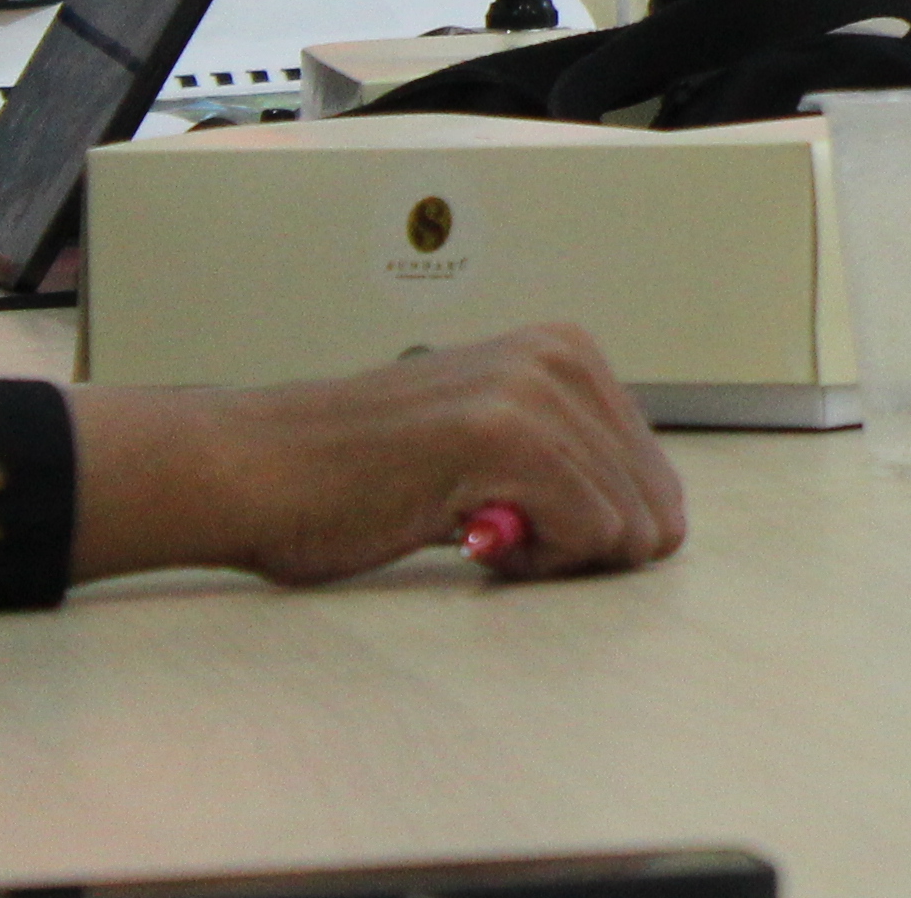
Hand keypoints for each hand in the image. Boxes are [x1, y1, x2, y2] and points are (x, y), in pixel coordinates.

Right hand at [68, 324, 685, 589]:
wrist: (256, 468)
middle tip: (498, 535)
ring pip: (626, 523)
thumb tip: (654, 527)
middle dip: (585, 545)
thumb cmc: (356, 475)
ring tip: (474, 528)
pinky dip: (537, 560)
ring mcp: (536, 392)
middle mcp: (562, 356)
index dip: (597, 527)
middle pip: (650, 501)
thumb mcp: (487, 443)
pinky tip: (469, 537)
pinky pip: (589, 531)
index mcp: (567, 350)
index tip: (522, 523)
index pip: (651, 471)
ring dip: (554, 554)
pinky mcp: (507, 437)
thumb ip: (565, 465)